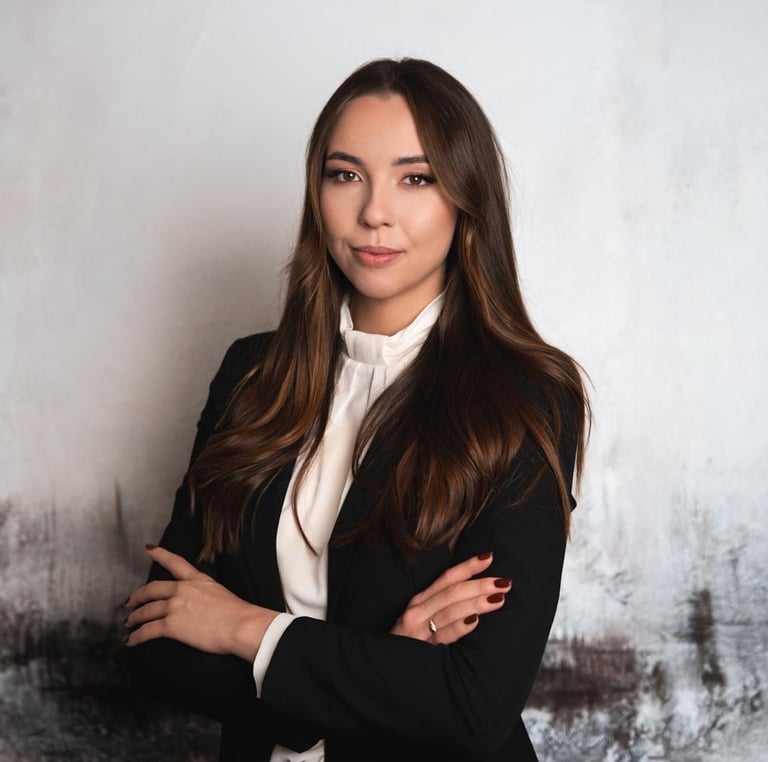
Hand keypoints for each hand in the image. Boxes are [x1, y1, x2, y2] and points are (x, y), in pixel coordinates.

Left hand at [123, 544, 278, 661]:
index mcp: (197, 579)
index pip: (175, 562)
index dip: (160, 554)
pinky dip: (136, 637)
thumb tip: (206, 605)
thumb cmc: (238, 613)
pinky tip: (131, 641)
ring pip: (147, 611)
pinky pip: (148, 631)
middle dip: (138, 597)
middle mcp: (183, 589)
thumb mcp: (221, 593)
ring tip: (129, 623)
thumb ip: (208, 595)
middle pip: (152, 589)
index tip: (149, 549)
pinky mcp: (171, 625)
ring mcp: (175, 606)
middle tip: (129, 602)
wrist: (239, 625)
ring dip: (135, 618)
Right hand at [390, 552, 511, 644]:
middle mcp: (418, 610)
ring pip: (450, 610)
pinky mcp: (421, 648)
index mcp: (420, 600)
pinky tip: (475, 621)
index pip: (447, 578)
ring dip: (476, 602)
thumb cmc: (408, 641)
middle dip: (479, 585)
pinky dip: (459, 627)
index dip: (468, 566)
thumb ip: (442, 605)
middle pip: (452, 592)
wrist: (385, 668)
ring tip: (499, 598)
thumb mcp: (421, 618)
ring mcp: (418, 628)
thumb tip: (474, 593)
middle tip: (504, 582)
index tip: (489, 557)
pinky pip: (443, 635)